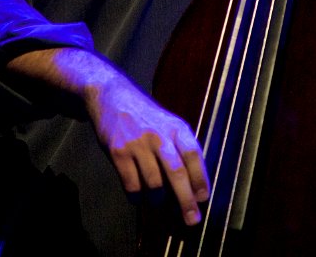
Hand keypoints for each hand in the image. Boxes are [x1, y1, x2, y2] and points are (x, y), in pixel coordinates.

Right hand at [86, 68, 209, 226]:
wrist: (112, 96)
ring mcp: (138, 143)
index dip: (201, 178)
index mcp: (176, 127)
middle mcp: (159, 135)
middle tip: (192, 219)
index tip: (203, 198)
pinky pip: (132, 185)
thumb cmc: (145, 116)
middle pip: (177, 172)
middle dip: (186, 200)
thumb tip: (192, 185)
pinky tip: (139, 196)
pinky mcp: (118, 152)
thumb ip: (179, 148)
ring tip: (157, 201)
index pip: (193, 154)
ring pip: (154, 184)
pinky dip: (137, 197)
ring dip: (158, 200)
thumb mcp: (167, 123)